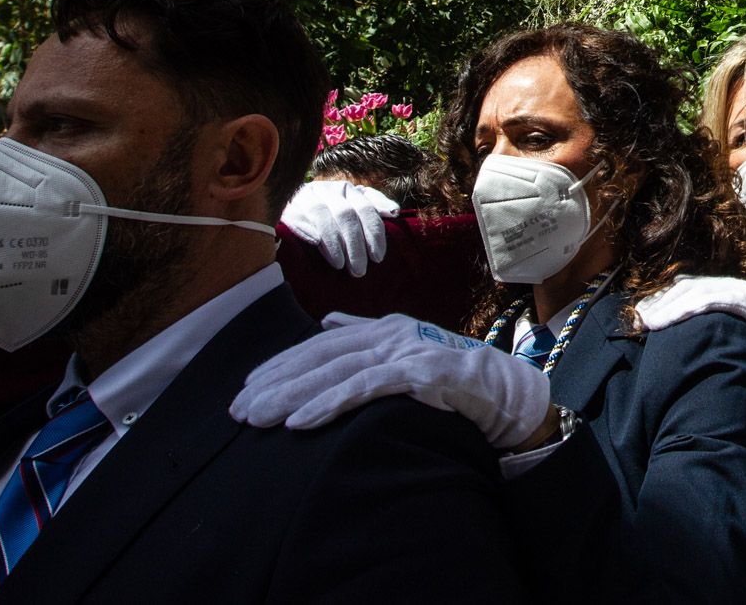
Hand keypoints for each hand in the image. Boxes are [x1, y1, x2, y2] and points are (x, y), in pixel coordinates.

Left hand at [229, 313, 549, 447]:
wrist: (505, 390)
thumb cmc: (456, 376)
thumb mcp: (406, 349)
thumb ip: (366, 334)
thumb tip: (328, 323)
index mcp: (383, 328)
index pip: (320, 346)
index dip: (282, 365)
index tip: (248, 388)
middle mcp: (389, 333)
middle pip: (319, 358)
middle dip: (275, 383)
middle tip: (239, 410)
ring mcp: (402, 350)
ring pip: (334, 372)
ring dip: (291, 397)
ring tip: (258, 419)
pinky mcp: (417, 373)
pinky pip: (363, 389)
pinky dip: (328, 404)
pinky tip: (300, 422)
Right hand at [280, 180, 396, 277]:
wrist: (293, 202)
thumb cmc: (332, 209)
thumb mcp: (355, 204)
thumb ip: (375, 205)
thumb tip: (394, 212)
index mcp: (347, 190)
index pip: (366, 209)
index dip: (373, 233)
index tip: (378, 257)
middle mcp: (328, 190)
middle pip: (346, 216)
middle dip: (354, 245)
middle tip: (359, 270)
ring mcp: (307, 197)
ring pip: (323, 217)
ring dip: (332, 242)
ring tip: (340, 265)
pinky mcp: (288, 207)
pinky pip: (297, 217)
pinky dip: (306, 229)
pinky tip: (315, 244)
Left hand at [634, 276, 745, 401]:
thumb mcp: (726, 337)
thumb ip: (706, 332)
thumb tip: (674, 339)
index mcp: (724, 295)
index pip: (686, 291)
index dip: (663, 303)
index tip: (642, 316)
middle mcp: (731, 288)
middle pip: (688, 289)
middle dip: (662, 304)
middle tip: (641, 320)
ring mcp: (741, 293)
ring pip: (698, 292)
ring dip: (671, 306)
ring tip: (651, 321)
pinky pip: (714, 299)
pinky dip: (691, 307)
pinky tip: (673, 318)